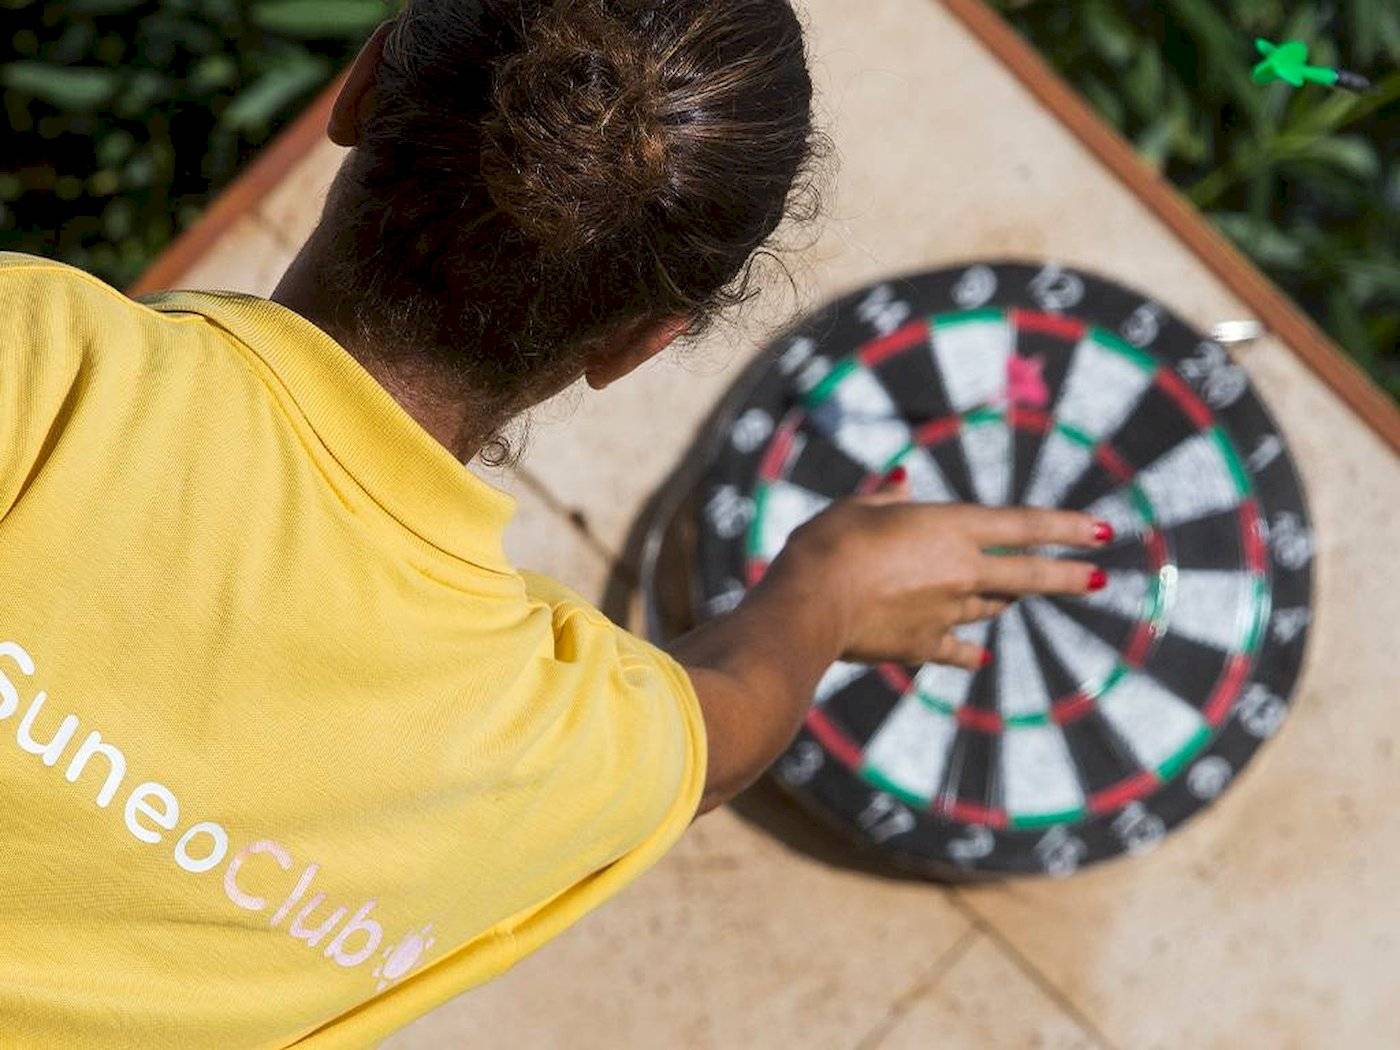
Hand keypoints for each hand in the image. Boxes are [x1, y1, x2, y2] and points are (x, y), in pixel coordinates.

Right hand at [771, 470, 1107, 668]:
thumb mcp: (857, 507)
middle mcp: (961, 572)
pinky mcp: (923, 646)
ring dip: (1003, 602)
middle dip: (1068, 577)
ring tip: (1012, 599)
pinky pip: (957, 650)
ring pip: (990, 608)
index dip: (1066, 527)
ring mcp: (946, 613)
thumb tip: (903, 482)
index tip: (1100, 531)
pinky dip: (970, 653)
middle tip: (1098, 579)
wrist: (810, 608)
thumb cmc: (830, 545)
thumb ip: (888, 497)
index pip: (1024, 525)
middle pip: (1028, 576)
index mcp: (951, 528)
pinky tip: (979, 658)